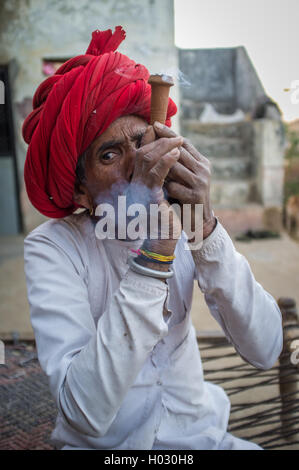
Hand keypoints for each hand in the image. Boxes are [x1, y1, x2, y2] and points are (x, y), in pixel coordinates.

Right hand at [128, 125, 182, 256]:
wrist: (163, 238)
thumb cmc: (165, 216)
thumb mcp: (162, 192)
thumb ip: (161, 176)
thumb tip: (169, 158)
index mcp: (137, 182)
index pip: (140, 154)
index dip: (149, 140)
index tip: (162, 130)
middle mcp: (135, 184)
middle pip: (142, 153)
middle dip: (159, 141)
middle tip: (176, 135)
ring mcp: (140, 190)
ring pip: (147, 160)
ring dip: (164, 147)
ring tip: (179, 141)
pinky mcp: (149, 197)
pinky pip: (156, 174)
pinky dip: (165, 161)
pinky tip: (176, 154)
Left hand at [153, 122, 215, 239]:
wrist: (199, 221)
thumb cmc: (187, 196)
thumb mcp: (183, 176)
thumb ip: (175, 160)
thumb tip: (160, 141)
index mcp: (202, 162)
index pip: (184, 142)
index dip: (169, 133)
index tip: (155, 124)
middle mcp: (203, 169)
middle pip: (179, 151)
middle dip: (162, 145)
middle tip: (147, 139)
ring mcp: (200, 182)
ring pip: (175, 167)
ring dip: (161, 169)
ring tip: (151, 170)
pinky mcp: (195, 196)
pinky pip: (173, 186)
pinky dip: (165, 188)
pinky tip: (161, 192)